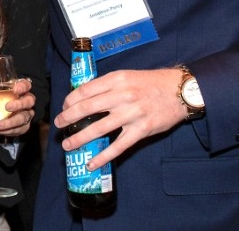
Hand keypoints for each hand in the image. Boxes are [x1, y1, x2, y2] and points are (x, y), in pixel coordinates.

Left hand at [0, 78, 36, 136]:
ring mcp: (25, 114)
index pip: (26, 84)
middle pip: (29, 100)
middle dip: (19, 104)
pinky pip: (21, 129)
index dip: (23, 86)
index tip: (15, 88)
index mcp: (16, 89)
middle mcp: (24, 101)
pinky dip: (10, 131)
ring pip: (25, 117)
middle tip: (7, 107)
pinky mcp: (23, 126)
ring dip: (11, 122)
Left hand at [52, 68, 188, 170]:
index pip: (85, 90)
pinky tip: (91, 163)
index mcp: (116, 80)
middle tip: (59, 124)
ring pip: (98, 128)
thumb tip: (83, 96)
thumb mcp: (127, 76)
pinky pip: (118, 146)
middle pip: (87, 109)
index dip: (70, 100)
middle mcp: (122, 96)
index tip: (64, 107)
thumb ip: (107, 85)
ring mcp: (132, 114)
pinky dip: (103, 156)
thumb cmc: (151, 83)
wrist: (180, 91)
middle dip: (68, 118)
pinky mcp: (142, 130)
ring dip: (79, 138)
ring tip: (68, 145)